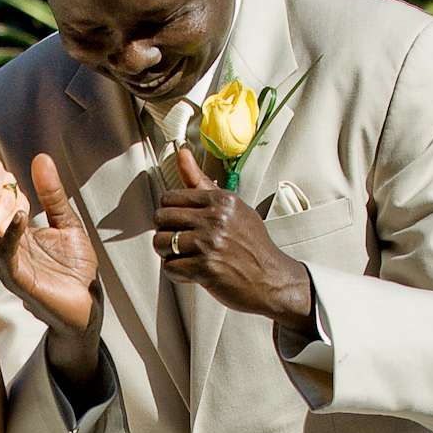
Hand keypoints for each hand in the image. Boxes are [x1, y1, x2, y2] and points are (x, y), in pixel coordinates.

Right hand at [0, 152, 99, 348]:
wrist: (87, 304)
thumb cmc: (75, 267)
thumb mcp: (66, 222)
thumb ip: (52, 195)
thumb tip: (41, 158)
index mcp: (14, 233)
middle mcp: (5, 247)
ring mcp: (9, 264)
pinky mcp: (18, 278)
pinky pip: (8, 254)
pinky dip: (11, 234)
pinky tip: (20, 216)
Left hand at [154, 145, 314, 326]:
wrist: (271, 280)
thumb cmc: (250, 244)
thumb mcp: (232, 207)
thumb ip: (201, 183)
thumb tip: (182, 153)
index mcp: (221, 201)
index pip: (169, 198)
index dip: (170, 213)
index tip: (181, 223)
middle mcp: (215, 219)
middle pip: (161, 219)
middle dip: (166, 232)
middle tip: (181, 242)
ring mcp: (209, 243)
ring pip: (161, 243)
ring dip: (169, 254)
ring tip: (186, 257)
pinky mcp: (205, 268)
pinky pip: (170, 267)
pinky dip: (177, 272)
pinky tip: (192, 272)